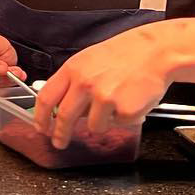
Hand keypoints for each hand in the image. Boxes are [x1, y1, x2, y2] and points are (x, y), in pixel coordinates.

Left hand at [34, 26, 171, 146]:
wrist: (154, 52)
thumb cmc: (123, 55)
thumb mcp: (88, 61)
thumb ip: (71, 82)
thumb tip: (59, 107)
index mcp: (73, 70)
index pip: (46, 98)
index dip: (40, 117)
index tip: (40, 127)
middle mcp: (85, 84)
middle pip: (64, 118)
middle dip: (60, 135)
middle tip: (60, 142)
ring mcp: (104, 98)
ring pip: (93, 126)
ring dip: (103, 121)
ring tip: (116, 102)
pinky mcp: (124, 110)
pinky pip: (118, 124)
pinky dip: (124, 118)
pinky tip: (131, 100)